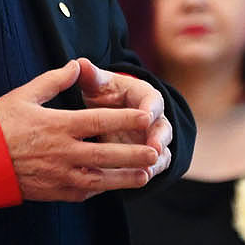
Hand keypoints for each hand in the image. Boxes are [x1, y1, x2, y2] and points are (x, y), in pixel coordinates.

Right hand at [0, 60, 162, 202]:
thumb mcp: (24, 95)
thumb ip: (54, 81)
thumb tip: (76, 65)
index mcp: (58, 125)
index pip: (100, 121)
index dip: (126, 119)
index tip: (147, 116)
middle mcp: (63, 152)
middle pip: (107, 154)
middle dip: (135, 154)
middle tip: (156, 152)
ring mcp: (60, 175)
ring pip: (101, 179)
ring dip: (125, 178)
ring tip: (146, 175)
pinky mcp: (55, 191)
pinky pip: (85, 191)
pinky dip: (102, 188)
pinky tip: (114, 185)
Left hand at [76, 58, 174, 180]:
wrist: (110, 111)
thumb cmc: (105, 94)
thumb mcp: (98, 85)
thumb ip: (92, 76)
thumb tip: (81, 63)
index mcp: (144, 96)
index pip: (152, 100)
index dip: (150, 108)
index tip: (146, 114)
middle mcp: (155, 118)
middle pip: (163, 128)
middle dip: (159, 138)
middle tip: (155, 148)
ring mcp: (154, 139)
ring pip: (162, 151)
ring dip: (156, 160)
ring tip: (148, 170)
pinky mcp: (150, 156)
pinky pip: (154, 166)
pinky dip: (149, 172)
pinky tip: (139, 180)